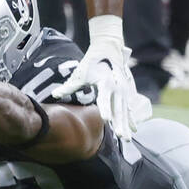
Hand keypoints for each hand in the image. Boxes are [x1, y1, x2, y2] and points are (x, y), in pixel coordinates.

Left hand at [51, 15, 139, 139]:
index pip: (105, 98)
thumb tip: (55, 94)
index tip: (106, 119)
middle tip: (119, 137)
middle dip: (119, 123)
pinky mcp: (126, 92)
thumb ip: (69, 86)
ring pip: (125, 111)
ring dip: (126, 125)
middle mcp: (117, 87)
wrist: (109, 48)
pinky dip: (131, 119)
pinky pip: (129, 108)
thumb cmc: (92, 61)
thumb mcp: (81, 73)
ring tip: (126, 139)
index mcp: (105, 82)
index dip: (106, 109)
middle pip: (118, 108)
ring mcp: (124, 90)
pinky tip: (133, 131)